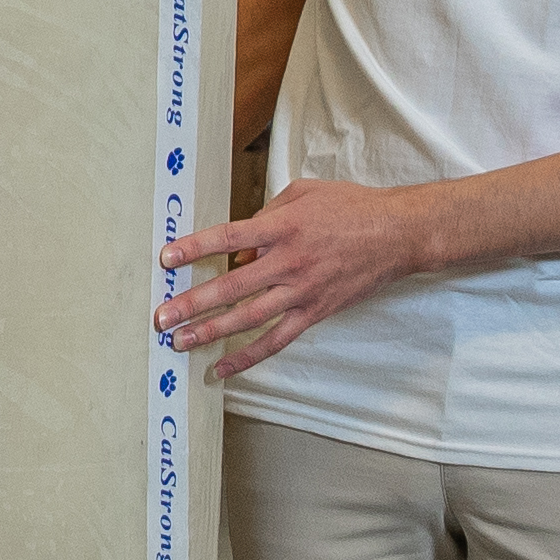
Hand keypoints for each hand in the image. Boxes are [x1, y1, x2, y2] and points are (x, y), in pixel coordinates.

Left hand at [157, 178, 442, 382]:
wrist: (398, 233)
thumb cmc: (351, 207)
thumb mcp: (304, 193)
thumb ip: (267, 213)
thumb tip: (240, 247)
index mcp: (283, 227)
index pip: (228, 238)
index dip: (195, 249)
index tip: (166, 258)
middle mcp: (289, 262)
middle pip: (231, 286)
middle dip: (192, 303)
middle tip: (161, 316)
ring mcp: (302, 291)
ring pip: (248, 318)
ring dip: (210, 332)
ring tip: (179, 342)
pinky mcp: (315, 312)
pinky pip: (276, 340)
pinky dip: (248, 356)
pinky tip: (223, 367)